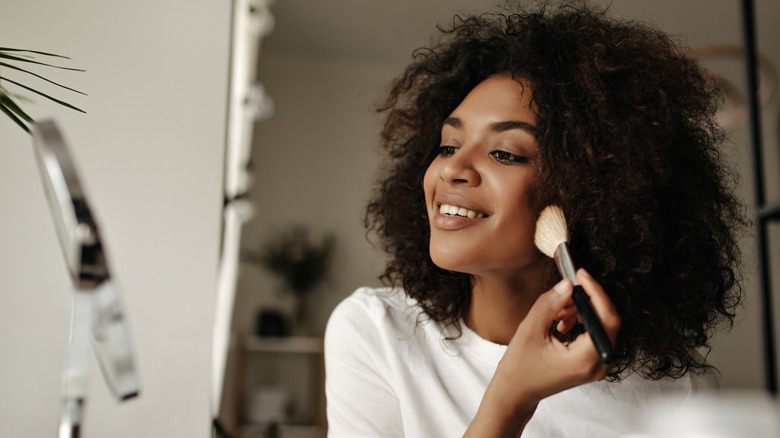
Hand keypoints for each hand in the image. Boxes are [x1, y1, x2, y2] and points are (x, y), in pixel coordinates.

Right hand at [498, 268, 620, 402]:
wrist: (516, 393)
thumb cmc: (520, 368)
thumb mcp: (530, 330)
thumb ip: (550, 304)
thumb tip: (567, 284)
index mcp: (585, 359)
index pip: (606, 318)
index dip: (596, 292)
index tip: (581, 275)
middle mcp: (598, 365)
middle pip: (606, 321)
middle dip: (585, 301)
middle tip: (564, 292)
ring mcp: (597, 366)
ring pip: (600, 326)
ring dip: (581, 311)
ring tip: (557, 312)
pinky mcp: (591, 363)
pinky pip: (594, 334)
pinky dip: (580, 322)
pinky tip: (561, 322)